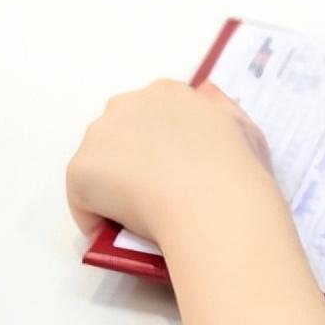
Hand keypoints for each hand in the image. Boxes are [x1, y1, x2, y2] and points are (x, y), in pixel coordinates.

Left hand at [66, 80, 275, 243]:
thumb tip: (204, 93)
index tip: (175, 168)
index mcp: (168, 92)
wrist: (214, 202)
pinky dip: (98, 217)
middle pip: (119, 133)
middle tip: (157, 191)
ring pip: (98, 164)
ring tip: (140, 213)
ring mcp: (99, 135)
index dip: (162, 143)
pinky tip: (121, 231)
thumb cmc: (236, 168)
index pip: (151, 114)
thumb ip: (219, 108)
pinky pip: (83, 200)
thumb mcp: (243, 128)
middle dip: (131, 159)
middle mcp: (128, 104)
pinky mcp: (81, 169)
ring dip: (112, 185)